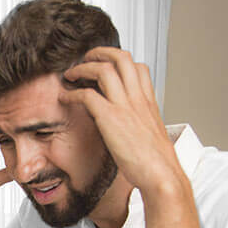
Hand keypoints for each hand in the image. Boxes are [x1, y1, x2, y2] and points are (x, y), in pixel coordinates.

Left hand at [60, 48, 183, 193]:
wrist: (162, 175)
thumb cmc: (157, 164)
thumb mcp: (151, 137)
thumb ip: (140, 126)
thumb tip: (130, 131)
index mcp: (149, 102)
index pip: (139, 67)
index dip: (121, 61)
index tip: (107, 65)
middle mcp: (138, 99)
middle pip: (121, 58)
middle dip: (100, 53)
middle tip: (86, 59)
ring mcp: (125, 106)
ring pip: (103, 69)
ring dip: (83, 68)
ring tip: (71, 74)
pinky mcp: (111, 118)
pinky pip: (87, 95)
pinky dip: (72, 93)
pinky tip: (65, 97)